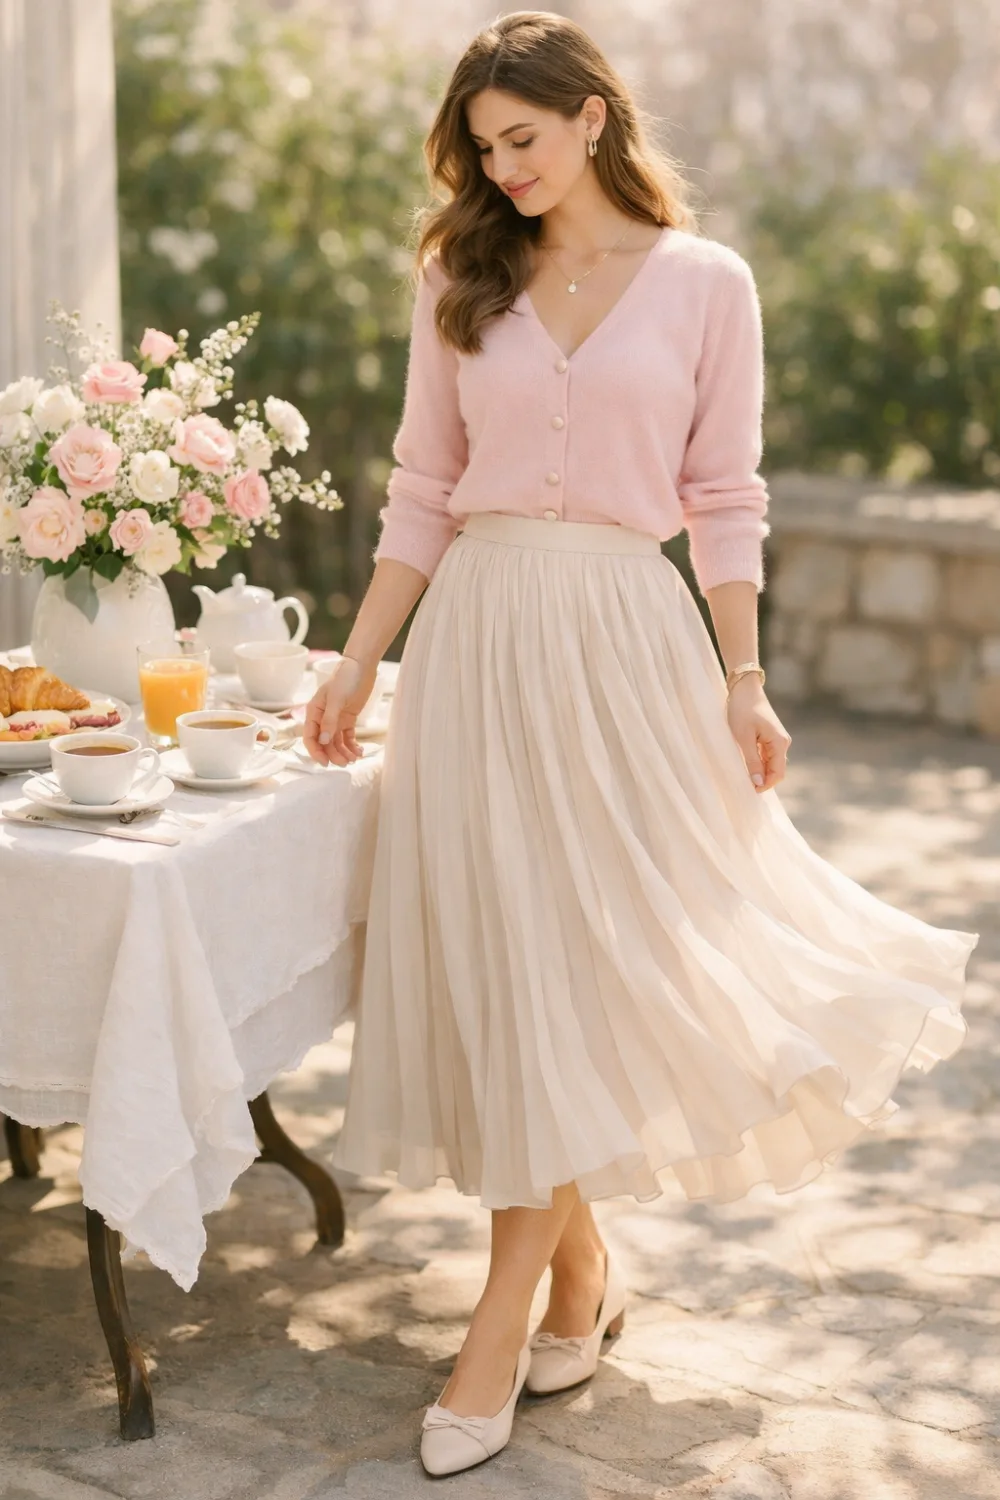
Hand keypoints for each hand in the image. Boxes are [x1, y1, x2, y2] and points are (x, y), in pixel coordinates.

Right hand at [303, 655, 378, 765]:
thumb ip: (330, 720)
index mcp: (314, 712)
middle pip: (324, 743)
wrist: (362, 666)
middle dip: (333, 754)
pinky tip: (359, 751)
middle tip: (345, 763)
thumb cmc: (345, 678)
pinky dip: (352, 746)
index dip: (316, 752)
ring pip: (336, 742)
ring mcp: (335, 719)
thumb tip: (324, 740)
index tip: (325, 763)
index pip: (310, 737)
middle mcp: (322, 718)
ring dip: (343, 752)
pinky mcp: (347, 719)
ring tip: (354, 758)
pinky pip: (347, 737)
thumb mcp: (336, 699)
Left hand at [725, 675, 790, 792]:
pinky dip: (757, 762)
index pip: (777, 774)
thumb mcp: (743, 738)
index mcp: (780, 743)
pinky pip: (766, 756)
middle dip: (761, 780)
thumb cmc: (742, 710)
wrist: (744, 688)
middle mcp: (782, 742)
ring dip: (759, 771)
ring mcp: (777, 739)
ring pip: (770, 764)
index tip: (748, 791)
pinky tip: (744, 763)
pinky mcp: (770, 736)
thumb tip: (757, 782)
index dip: (764, 785)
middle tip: (742, 785)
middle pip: (775, 770)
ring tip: (741, 774)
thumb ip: (752, 761)